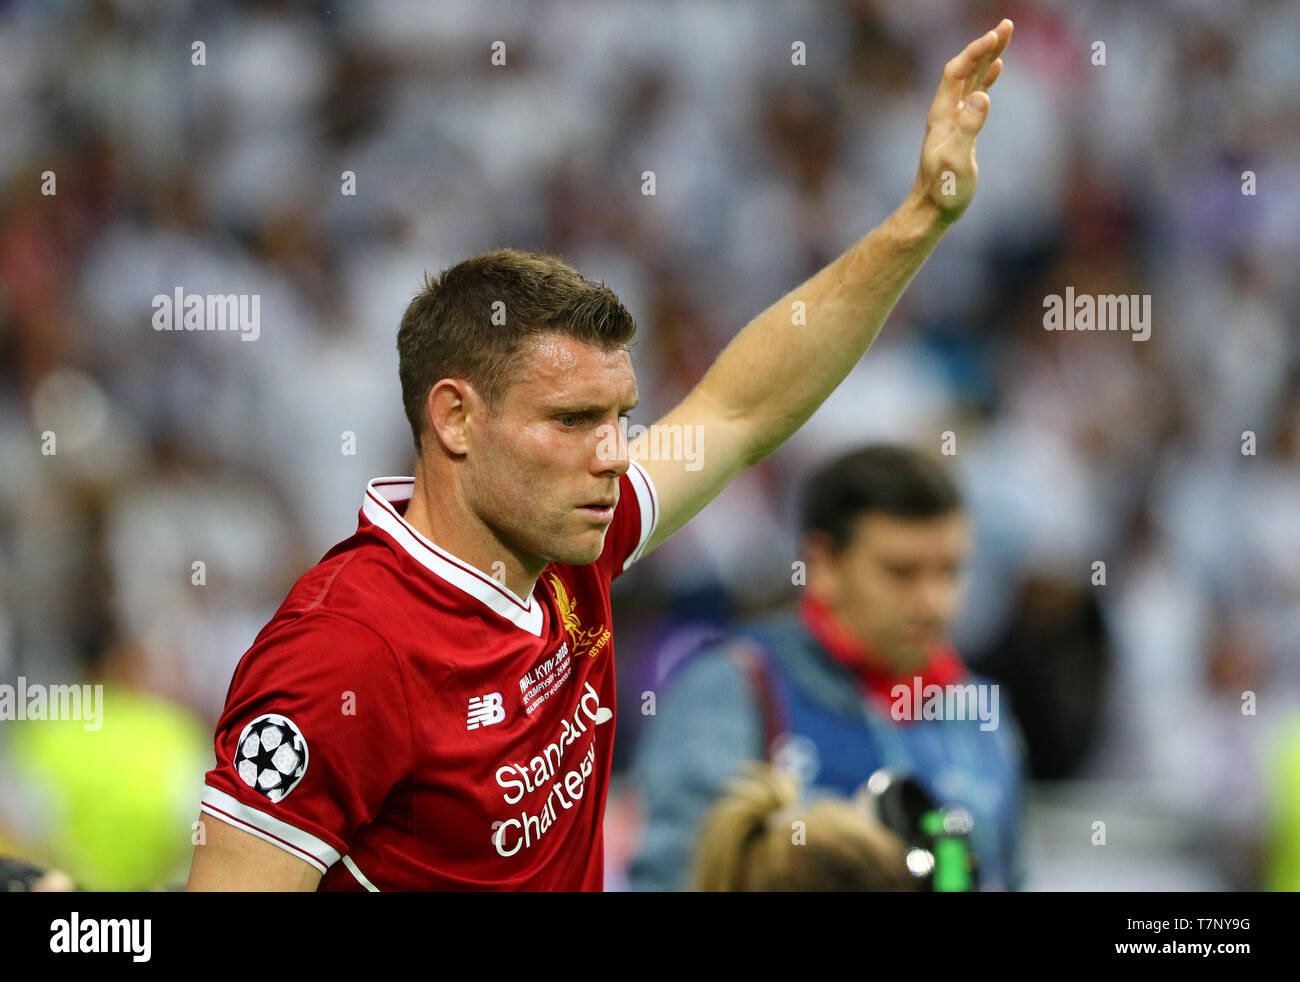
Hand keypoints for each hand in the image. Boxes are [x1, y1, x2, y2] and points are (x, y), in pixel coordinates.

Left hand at [911, 18, 1012, 225]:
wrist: (932, 210)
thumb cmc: (943, 190)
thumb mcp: (957, 160)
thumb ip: (968, 128)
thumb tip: (982, 96)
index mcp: (942, 115)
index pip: (956, 72)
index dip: (975, 52)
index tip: (996, 35)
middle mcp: (946, 113)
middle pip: (965, 69)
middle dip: (984, 46)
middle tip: (1007, 25)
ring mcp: (954, 120)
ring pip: (971, 80)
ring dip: (987, 57)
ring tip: (1005, 36)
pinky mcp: (963, 130)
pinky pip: (975, 95)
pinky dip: (986, 78)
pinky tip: (996, 68)